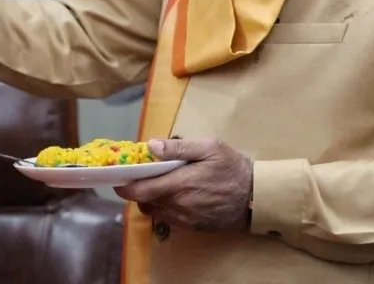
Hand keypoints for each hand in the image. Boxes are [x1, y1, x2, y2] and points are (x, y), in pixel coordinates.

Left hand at [113, 138, 252, 232]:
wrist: (256, 197)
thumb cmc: (232, 167)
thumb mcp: (208, 148)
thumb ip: (178, 148)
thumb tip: (150, 145)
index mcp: (179, 184)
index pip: (140, 190)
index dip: (124, 185)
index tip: (117, 178)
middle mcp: (178, 205)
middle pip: (143, 201)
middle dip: (137, 189)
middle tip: (140, 176)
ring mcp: (185, 219)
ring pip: (154, 211)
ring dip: (150, 199)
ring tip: (159, 185)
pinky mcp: (192, 227)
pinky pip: (167, 219)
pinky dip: (163, 208)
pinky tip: (174, 196)